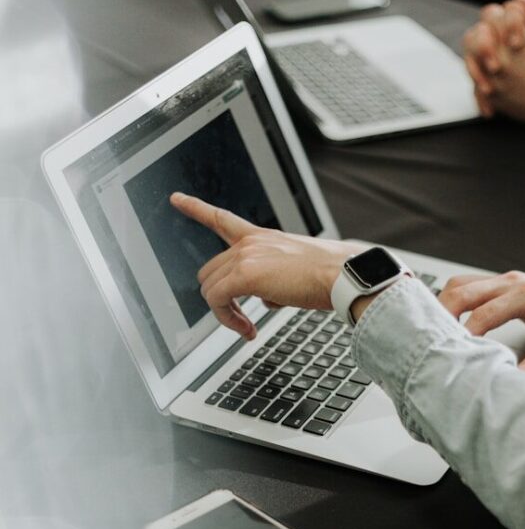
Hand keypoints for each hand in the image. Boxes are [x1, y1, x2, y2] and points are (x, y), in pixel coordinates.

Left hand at [170, 193, 357, 337]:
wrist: (344, 275)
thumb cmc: (331, 276)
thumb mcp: (297, 271)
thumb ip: (274, 280)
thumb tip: (266, 300)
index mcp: (263, 237)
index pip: (222, 219)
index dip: (196, 208)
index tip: (177, 198)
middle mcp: (251, 242)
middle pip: (210, 271)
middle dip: (221, 298)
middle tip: (242, 318)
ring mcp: (246, 255)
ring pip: (210, 288)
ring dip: (225, 313)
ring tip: (247, 327)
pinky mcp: (245, 275)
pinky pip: (217, 300)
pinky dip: (228, 319)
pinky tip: (247, 329)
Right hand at [438, 270, 524, 377]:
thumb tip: (504, 385)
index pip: (483, 314)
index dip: (465, 334)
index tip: (453, 352)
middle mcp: (513, 282)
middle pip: (463, 290)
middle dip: (443, 313)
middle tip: (431, 337)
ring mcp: (506, 278)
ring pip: (462, 283)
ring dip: (445, 302)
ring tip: (436, 327)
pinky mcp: (503, 282)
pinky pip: (470, 283)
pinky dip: (455, 298)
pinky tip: (449, 317)